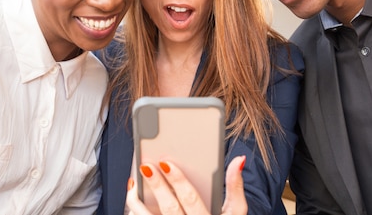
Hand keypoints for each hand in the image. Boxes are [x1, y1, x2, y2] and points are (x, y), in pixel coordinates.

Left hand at [126, 155, 246, 214]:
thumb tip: (237, 161)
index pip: (191, 200)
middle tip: (146, 166)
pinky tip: (134, 203)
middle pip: (169, 208)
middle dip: (157, 186)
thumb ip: (235, 187)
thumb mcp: (235, 213)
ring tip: (134, 185)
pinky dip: (137, 214)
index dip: (178, 181)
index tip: (166, 164)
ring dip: (139, 203)